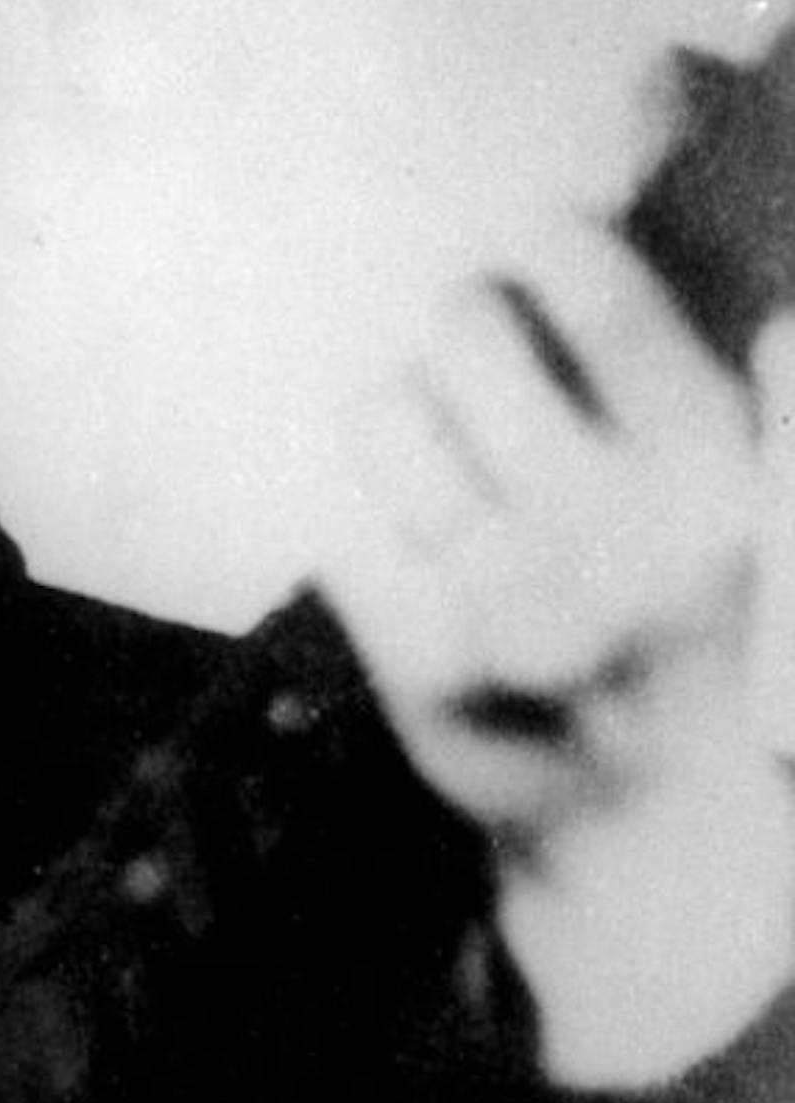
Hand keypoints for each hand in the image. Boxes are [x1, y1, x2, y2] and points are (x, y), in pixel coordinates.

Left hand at [322, 214, 794, 1085]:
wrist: (685, 867)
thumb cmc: (735, 672)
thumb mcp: (784, 547)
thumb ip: (784, 433)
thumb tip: (776, 328)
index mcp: (716, 484)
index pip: (610, 307)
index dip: (557, 247)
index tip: (540, 235)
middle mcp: (603, 534)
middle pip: (471, 337)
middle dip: (467, 317)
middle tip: (479, 335)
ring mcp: (504, 605)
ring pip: (387, 422)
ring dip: (402, 409)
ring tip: (434, 432)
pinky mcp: (425, 678)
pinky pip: (350, 542)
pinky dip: (369, 526)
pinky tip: (406, 540)